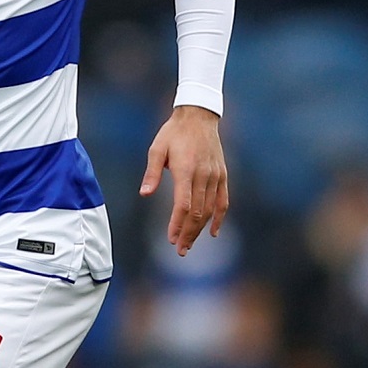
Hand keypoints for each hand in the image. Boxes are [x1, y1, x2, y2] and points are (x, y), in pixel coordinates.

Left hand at [139, 105, 227, 256]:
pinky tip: (213, 232)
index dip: (178, 224)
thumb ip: (152, 173)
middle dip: (188, 233)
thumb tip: (144, 194)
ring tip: (190, 244)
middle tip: (180, 250)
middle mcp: (203, 176)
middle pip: (198, 212)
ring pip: (210, 210)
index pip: (184, 205)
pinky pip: (223, 201)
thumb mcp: (157, 148)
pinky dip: (219, 218)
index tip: (171, 239)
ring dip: (200, 230)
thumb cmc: (173, 133)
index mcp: (186, 170)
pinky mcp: (222, 175)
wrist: (198, 116)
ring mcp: (215, 176)